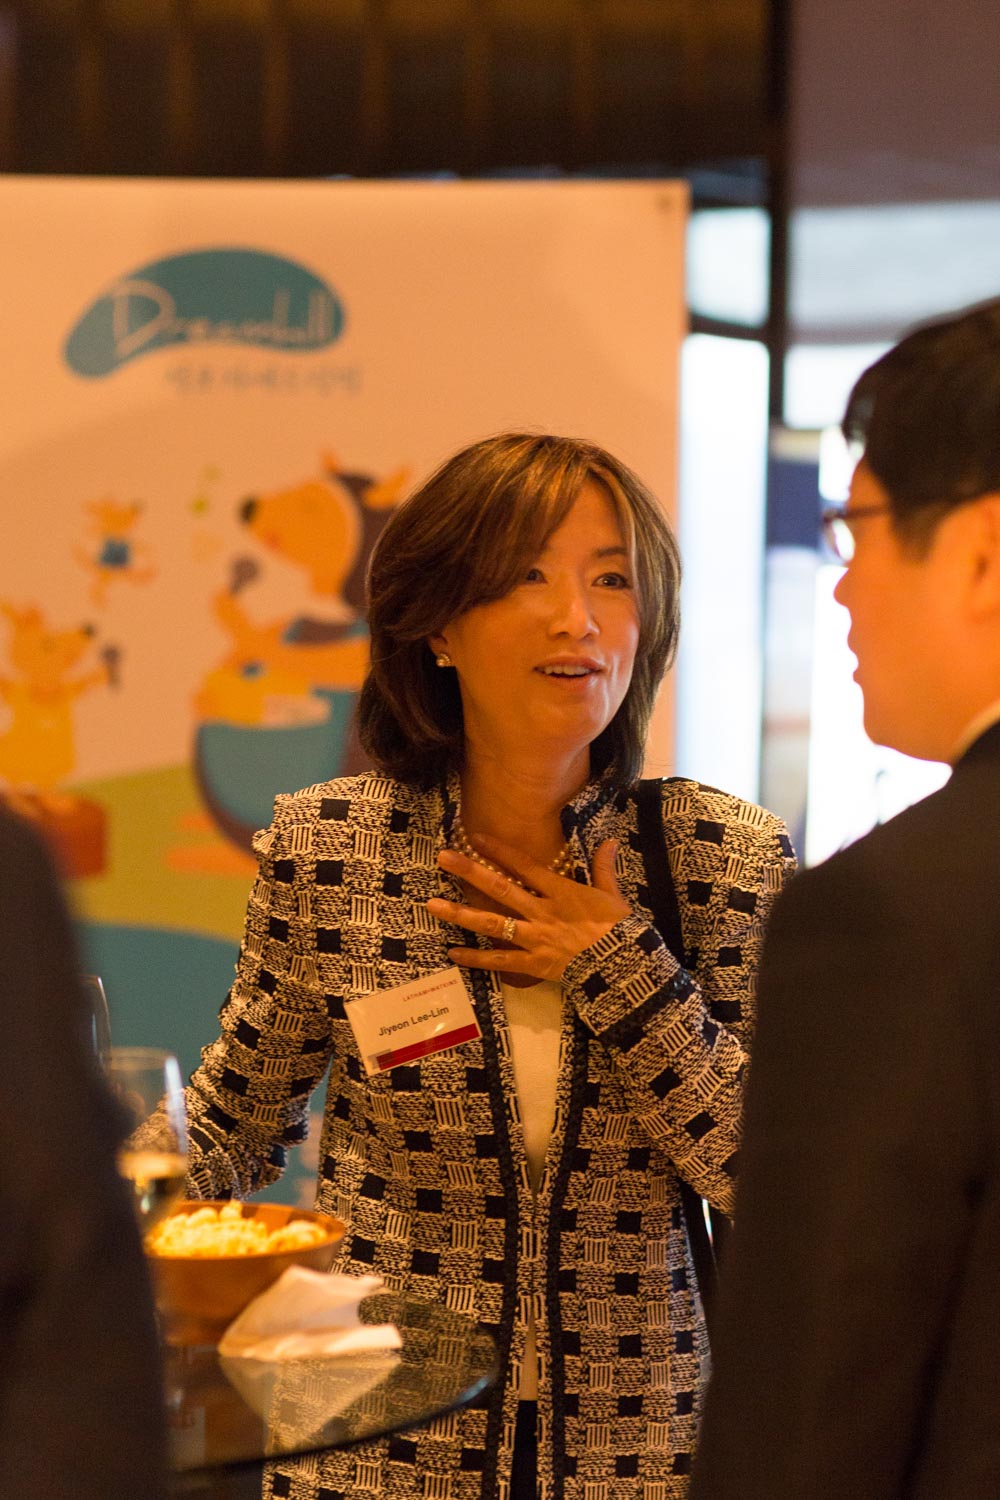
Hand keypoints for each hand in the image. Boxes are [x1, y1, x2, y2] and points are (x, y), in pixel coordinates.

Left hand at [427, 835, 628, 982]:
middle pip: (500, 888)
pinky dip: (476, 958)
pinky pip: (500, 961)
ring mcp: (535, 939)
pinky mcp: (533, 965)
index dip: (499, 850)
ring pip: (492, 924)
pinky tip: (453, 953)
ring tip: (432, 905)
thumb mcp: (614, 896)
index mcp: (561, 892)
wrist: (624, 967)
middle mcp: (542, 912)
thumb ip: (603, 868)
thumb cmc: (620, 930)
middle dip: (470, 872)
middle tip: (444, 858)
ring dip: (461, 914)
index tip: (474, 836)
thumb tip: (608, 840)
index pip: (524, 866)